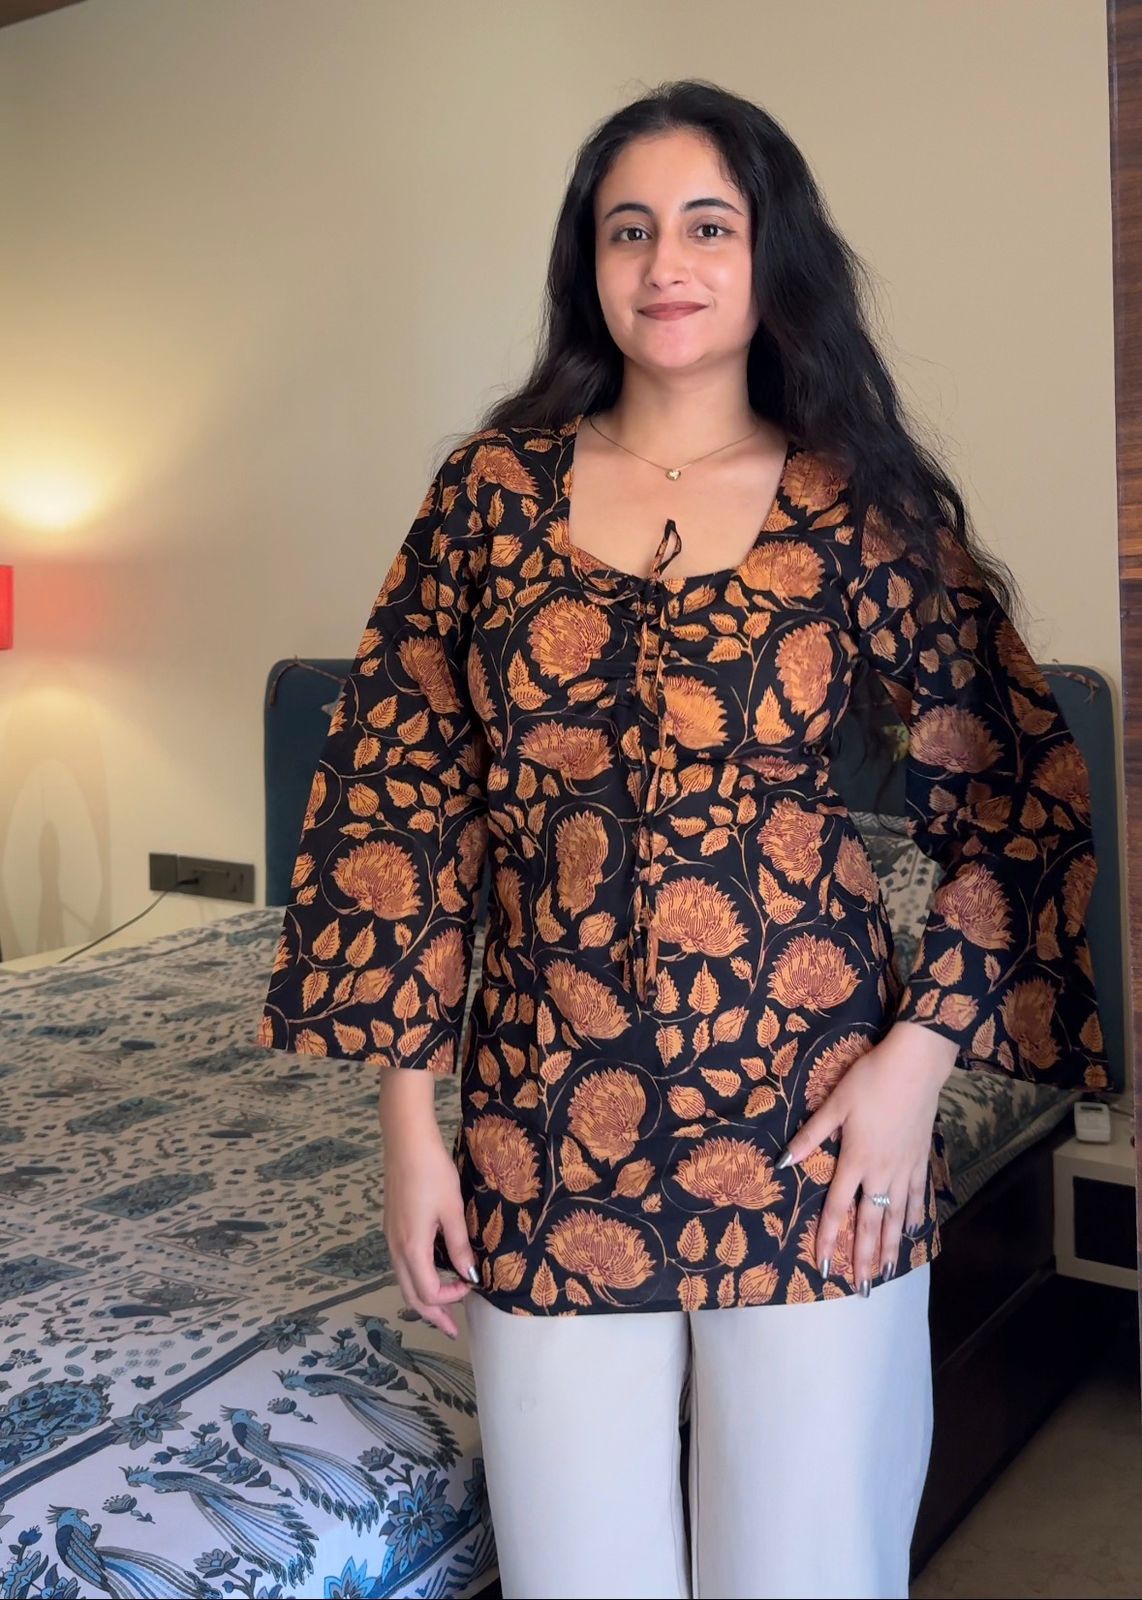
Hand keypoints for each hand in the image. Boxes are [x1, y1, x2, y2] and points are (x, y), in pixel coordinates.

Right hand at [382, 1120, 479, 1340]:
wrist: (406, 1143)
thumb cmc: (432, 1173)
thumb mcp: (452, 1210)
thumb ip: (459, 1246)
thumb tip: (469, 1275)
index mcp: (412, 1248)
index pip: (427, 1292)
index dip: (449, 1300)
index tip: (471, 1287)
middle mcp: (396, 1248)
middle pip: (410, 1294)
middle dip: (432, 1314)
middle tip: (453, 1328)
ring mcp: (390, 1238)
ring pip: (404, 1280)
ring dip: (423, 1297)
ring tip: (444, 1306)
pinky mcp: (391, 1227)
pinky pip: (402, 1264)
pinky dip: (417, 1278)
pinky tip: (431, 1274)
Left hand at [775, 1021, 956, 1293]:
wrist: (916, 1067)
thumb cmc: (870, 1080)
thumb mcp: (834, 1104)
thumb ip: (811, 1135)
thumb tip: (784, 1161)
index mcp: (855, 1160)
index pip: (837, 1207)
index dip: (828, 1237)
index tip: (823, 1265)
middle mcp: (881, 1172)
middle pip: (869, 1223)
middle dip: (863, 1258)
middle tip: (861, 1289)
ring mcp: (904, 1168)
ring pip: (896, 1217)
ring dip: (889, 1247)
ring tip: (885, 1274)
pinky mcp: (920, 1159)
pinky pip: (917, 1197)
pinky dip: (913, 1218)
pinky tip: (910, 1233)